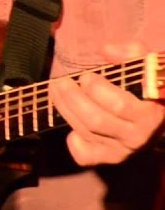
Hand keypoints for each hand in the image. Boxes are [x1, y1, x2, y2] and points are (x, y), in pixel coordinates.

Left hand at [50, 42, 164, 165]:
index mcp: (151, 115)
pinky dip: (73, 140)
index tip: (85, 75)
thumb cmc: (148, 89)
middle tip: (61, 81)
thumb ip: (132, 53)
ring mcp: (122, 151)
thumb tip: (105, 50)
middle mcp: (137, 137)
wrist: (159, 119)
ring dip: (64, 108)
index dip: (96, 89)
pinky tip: (72, 123)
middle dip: (71, 97)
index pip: (118, 105)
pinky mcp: (108, 159)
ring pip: (85, 132)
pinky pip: (83, 155)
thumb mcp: (148, 67)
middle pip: (95, 120)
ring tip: (56, 89)